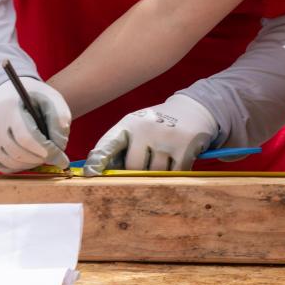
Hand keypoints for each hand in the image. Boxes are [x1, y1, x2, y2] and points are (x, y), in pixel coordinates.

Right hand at [0, 77, 70, 171]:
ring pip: (13, 163)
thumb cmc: (30, 97)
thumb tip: (60, 146)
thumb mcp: (50, 98)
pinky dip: (20, 166)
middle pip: (20, 153)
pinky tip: (28, 155)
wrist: (2, 93)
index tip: (63, 159)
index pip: (26, 137)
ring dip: (33, 163)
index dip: (47, 151)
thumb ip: (60, 118)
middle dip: (42, 158)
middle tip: (54, 154)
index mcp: (8, 107)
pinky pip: (4, 167)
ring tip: (41, 152)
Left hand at [84, 94, 218, 175]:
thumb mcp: (136, 129)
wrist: (193, 110)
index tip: (90, 173)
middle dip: (137, 171)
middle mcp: (145, 128)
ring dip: (157, 173)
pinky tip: (175, 160)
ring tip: (163, 157)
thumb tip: (103, 174)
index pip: (108, 143)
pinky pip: (172, 175)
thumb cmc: (157, 125)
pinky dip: (173, 173)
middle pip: (132, 167)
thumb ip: (119, 149)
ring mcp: (165, 138)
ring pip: (153, 174)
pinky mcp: (184, 148)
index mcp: (129, 124)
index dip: (98, 160)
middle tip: (146, 162)